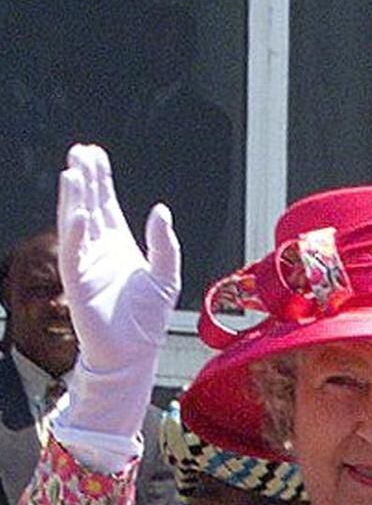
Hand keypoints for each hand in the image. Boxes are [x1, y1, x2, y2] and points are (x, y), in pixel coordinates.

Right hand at [56, 145, 179, 436]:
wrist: (134, 352)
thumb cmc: (148, 319)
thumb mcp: (166, 276)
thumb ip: (164, 244)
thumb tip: (160, 210)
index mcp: (119, 245)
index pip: (105, 204)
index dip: (100, 180)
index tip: (94, 154)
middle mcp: (98, 249)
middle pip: (87, 205)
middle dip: (83, 179)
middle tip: (79, 151)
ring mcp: (86, 263)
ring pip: (76, 223)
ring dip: (74, 198)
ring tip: (73, 171)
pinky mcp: (78, 282)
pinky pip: (73, 253)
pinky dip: (75, 232)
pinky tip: (79, 213)